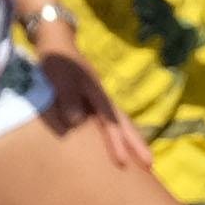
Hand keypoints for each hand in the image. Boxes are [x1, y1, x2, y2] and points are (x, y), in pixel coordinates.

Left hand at [29, 39, 151, 172]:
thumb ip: (67, 98)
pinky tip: (115, 137)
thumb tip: (76, 122)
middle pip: (123, 122)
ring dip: (129, 137)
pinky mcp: (89, 96)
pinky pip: (107, 117)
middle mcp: (101, 97)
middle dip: (136, 143)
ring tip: (140, 155)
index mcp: (96, 94)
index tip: (124, 162)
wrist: (54, 40)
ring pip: (118, 120)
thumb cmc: (55, 60)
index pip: (110, 123)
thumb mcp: (58, 77)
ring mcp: (97, 97)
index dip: (118, 142)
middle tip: (150, 164)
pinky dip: (116, 129)